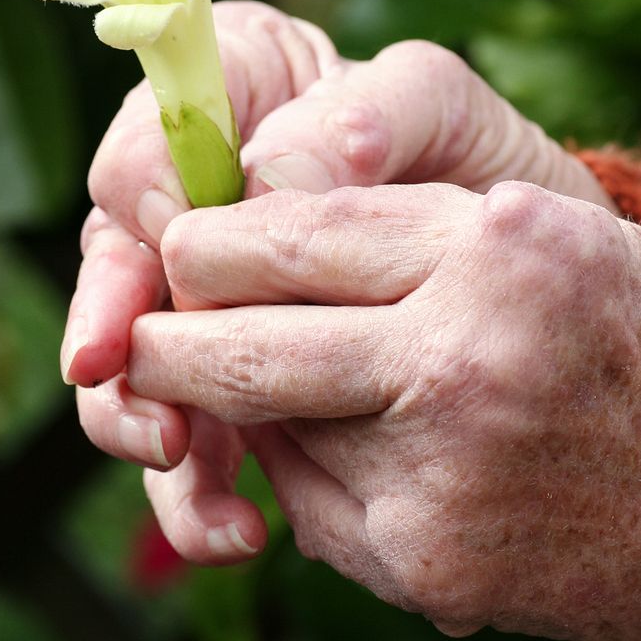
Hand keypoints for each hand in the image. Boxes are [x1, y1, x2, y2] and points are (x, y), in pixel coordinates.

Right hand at [65, 1, 613, 560]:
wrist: (530, 270)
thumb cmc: (475, 159)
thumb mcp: (435, 108)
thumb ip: (362, 113)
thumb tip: (270, 174)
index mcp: (212, 118)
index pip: (139, 158)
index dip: (145, 200)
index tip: (180, 247)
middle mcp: (182, 217)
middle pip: (110, 284)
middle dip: (123, 349)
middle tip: (158, 403)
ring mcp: (200, 314)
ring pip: (131, 381)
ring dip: (144, 432)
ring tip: (191, 474)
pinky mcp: (234, 395)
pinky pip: (193, 449)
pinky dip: (200, 500)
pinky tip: (240, 532)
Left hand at [127, 182, 640, 640]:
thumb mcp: (562, 242)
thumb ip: (410, 244)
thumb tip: (253, 265)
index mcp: (498, 238)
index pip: (287, 227)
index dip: (213, 237)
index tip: (186, 243)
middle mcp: (462, 347)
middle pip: (241, 332)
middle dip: (171, 327)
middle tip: (143, 323)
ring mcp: (442, 466)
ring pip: (267, 423)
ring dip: (241, 407)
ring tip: (229, 384)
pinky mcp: (432, 561)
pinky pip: (316, 507)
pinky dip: (308, 478)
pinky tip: (348, 458)